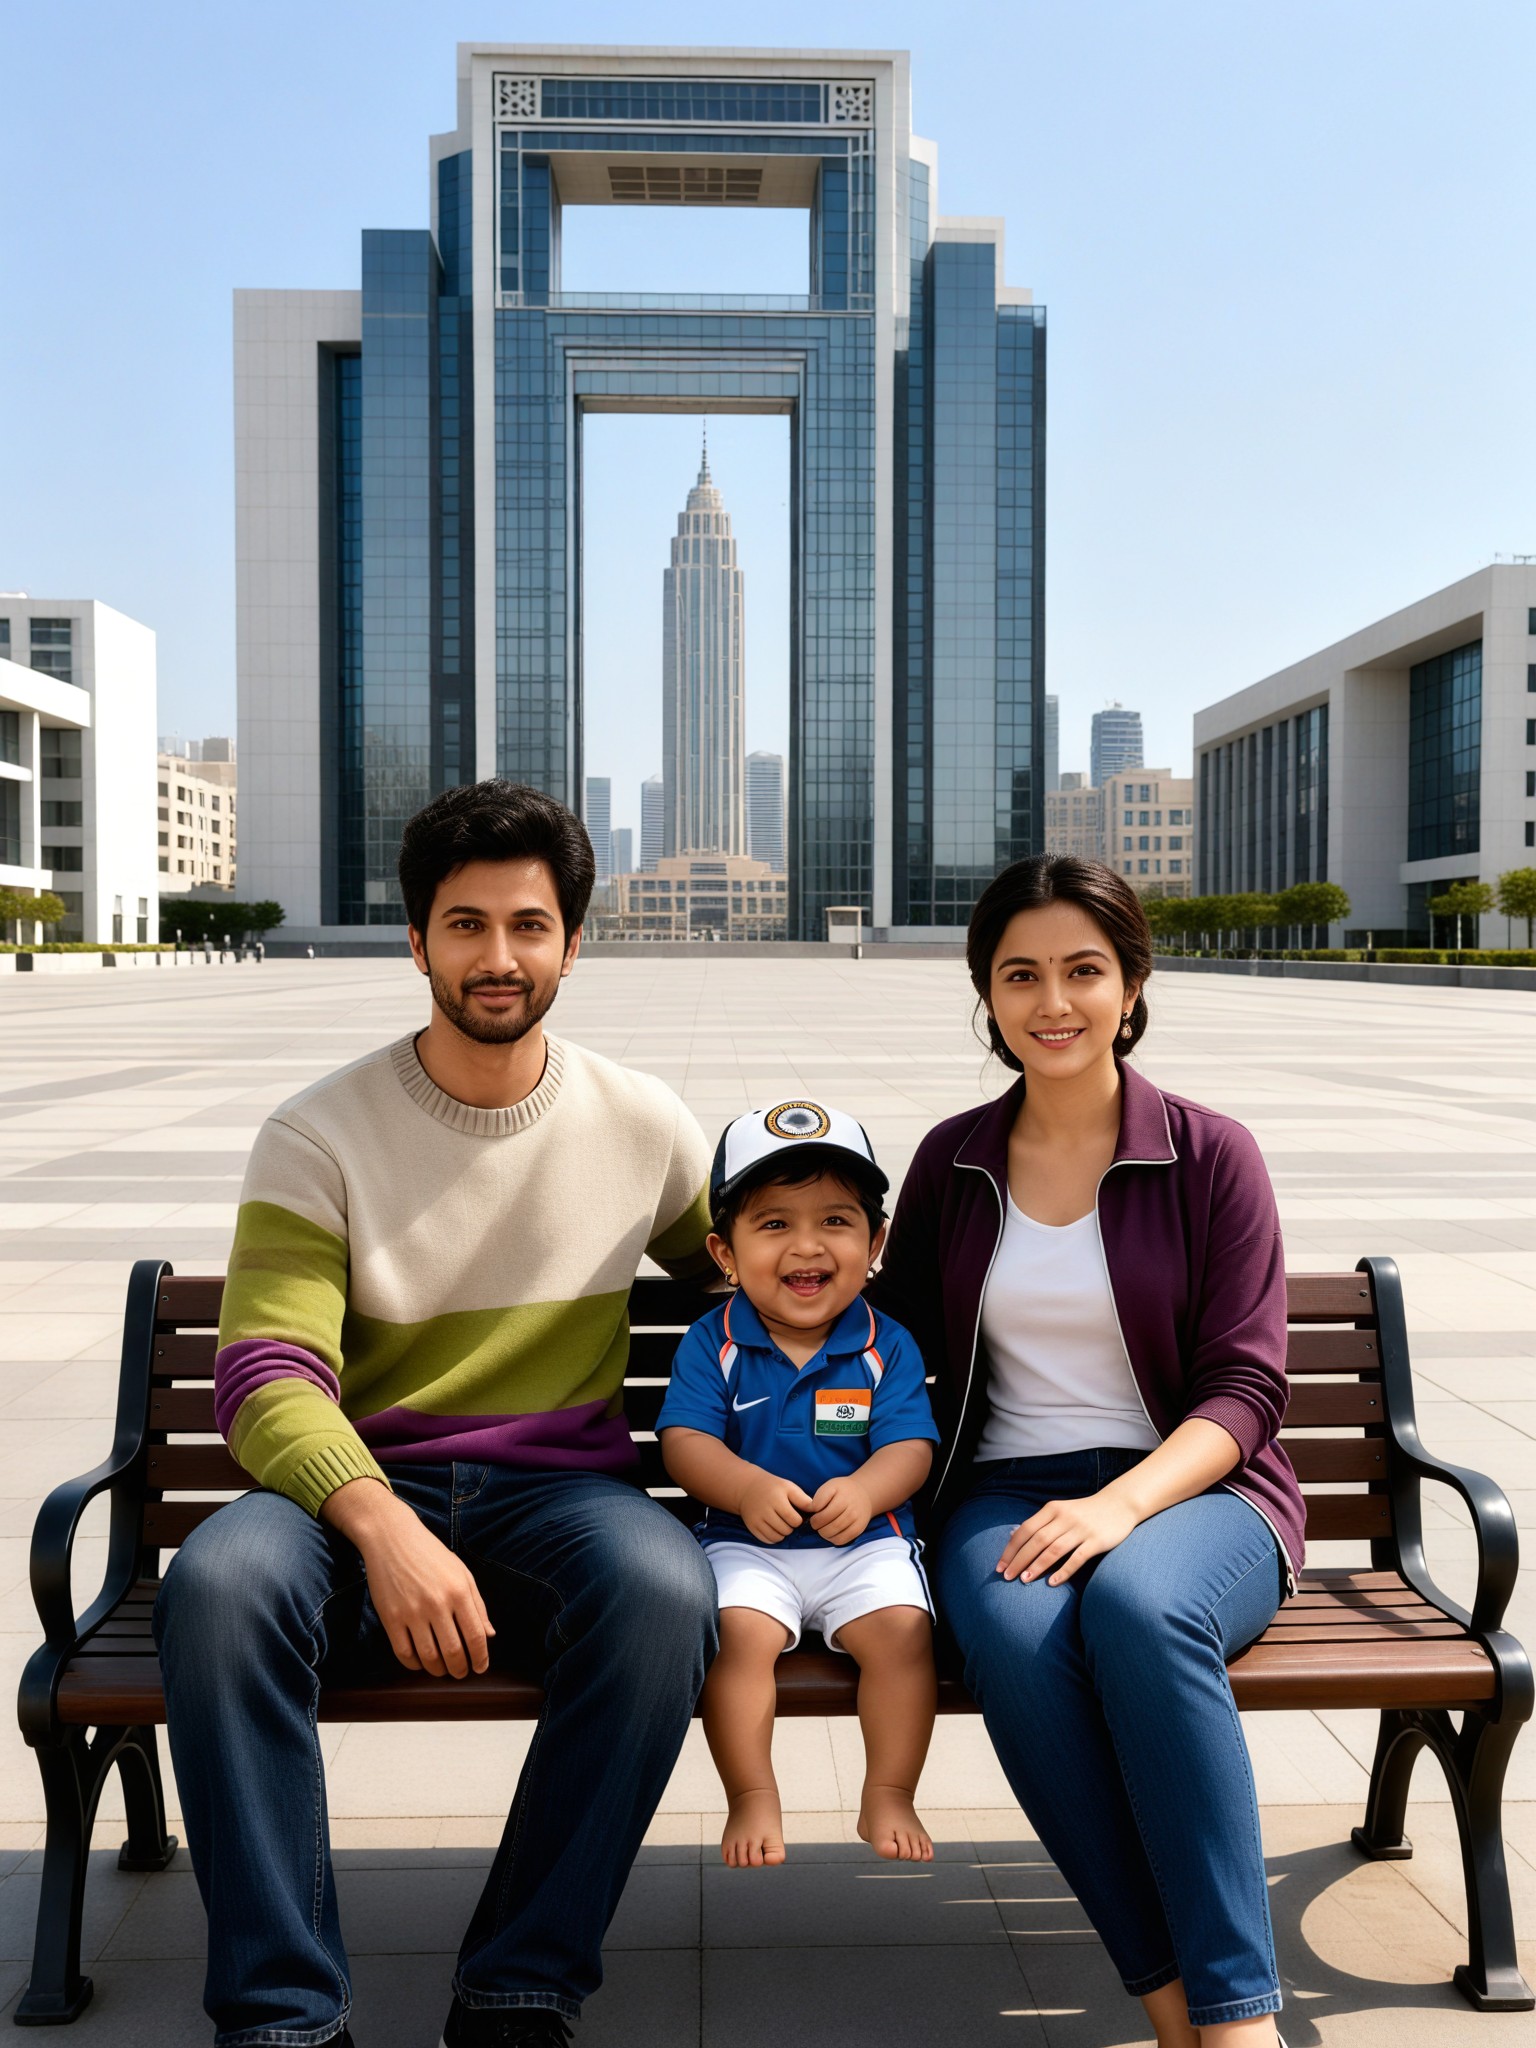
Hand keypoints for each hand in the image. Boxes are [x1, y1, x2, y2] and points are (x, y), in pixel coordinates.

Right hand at [322, 1478, 494, 1676]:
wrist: (392, 1538)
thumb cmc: (431, 1554)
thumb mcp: (462, 1573)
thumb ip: (478, 1605)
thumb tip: (490, 1635)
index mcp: (459, 1591)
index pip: (475, 1636)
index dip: (480, 1658)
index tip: (480, 1668)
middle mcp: (437, 1603)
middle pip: (453, 1652)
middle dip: (460, 1669)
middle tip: (461, 1673)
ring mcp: (412, 1612)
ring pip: (429, 1657)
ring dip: (438, 1671)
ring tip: (443, 1670)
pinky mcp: (390, 1618)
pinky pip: (404, 1653)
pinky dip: (414, 1664)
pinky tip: (421, 1662)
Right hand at [738, 1470, 814, 1543]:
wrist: (748, 1487)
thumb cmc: (773, 1487)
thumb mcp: (789, 1487)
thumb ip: (803, 1499)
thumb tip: (816, 1512)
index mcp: (777, 1498)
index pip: (794, 1519)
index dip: (798, 1520)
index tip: (796, 1514)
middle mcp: (765, 1510)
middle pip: (786, 1530)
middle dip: (790, 1526)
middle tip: (788, 1519)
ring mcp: (757, 1519)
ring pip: (777, 1537)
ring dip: (783, 1533)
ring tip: (782, 1523)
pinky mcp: (752, 1527)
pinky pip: (767, 1540)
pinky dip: (773, 1537)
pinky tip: (774, 1528)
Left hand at [809, 1474, 873, 1546]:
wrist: (864, 1494)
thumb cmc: (843, 1491)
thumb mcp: (830, 1486)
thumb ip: (819, 1497)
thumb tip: (810, 1510)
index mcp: (841, 1496)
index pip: (821, 1511)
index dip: (813, 1515)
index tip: (813, 1513)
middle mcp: (850, 1507)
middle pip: (826, 1523)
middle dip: (816, 1525)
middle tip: (816, 1522)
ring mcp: (855, 1519)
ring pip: (832, 1533)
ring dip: (823, 1533)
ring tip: (823, 1527)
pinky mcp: (858, 1529)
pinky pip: (841, 1540)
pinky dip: (832, 1539)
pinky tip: (832, 1532)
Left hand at [996, 1488, 1141, 1586]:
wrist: (1120, 1504)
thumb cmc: (1084, 1512)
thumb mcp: (1060, 1511)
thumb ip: (1039, 1523)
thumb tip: (1012, 1536)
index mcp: (1052, 1509)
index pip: (1025, 1530)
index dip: (1011, 1549)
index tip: (1000, 1566)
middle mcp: (1065, 1517)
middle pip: (1036, 1541)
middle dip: (1019, 1560)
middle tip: (1007, 1577)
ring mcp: (1081, 1529)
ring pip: (1054, 1549)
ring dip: (1037, 1566)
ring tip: (1024, 1580)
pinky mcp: (1096, 1540)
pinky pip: (1077, 1558)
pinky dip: (1063, 1571)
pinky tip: (1052, 1583)